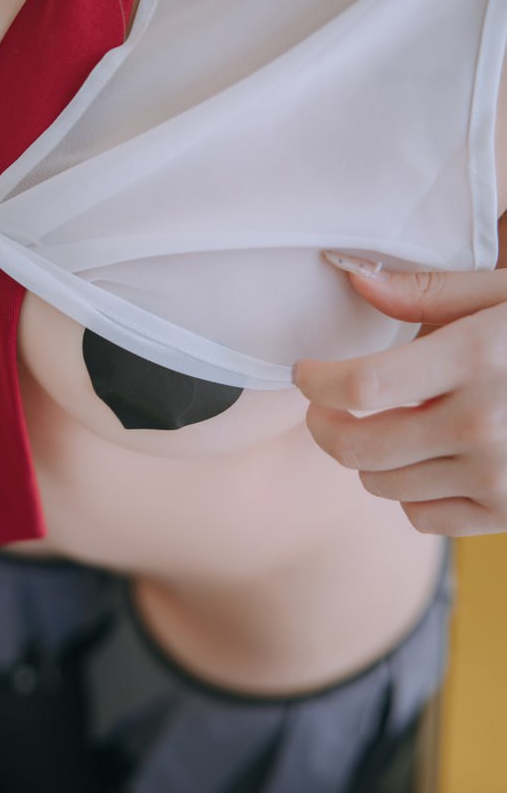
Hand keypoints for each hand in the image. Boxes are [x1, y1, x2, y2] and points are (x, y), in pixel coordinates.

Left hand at [293, 256, 506, 536]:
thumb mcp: (502, 293)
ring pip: (381, 484)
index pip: (361, 386)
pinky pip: (422, 518)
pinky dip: (409, 493)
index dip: (316, 381)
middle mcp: (483, 424)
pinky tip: (427, 458)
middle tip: (323, 407)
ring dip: (366, 457)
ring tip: (386, 424)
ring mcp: (499, 477)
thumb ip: (424, 290)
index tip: (305, 372)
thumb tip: (349, 274)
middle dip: (323, 426)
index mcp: (478, 358)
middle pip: (358, 447)